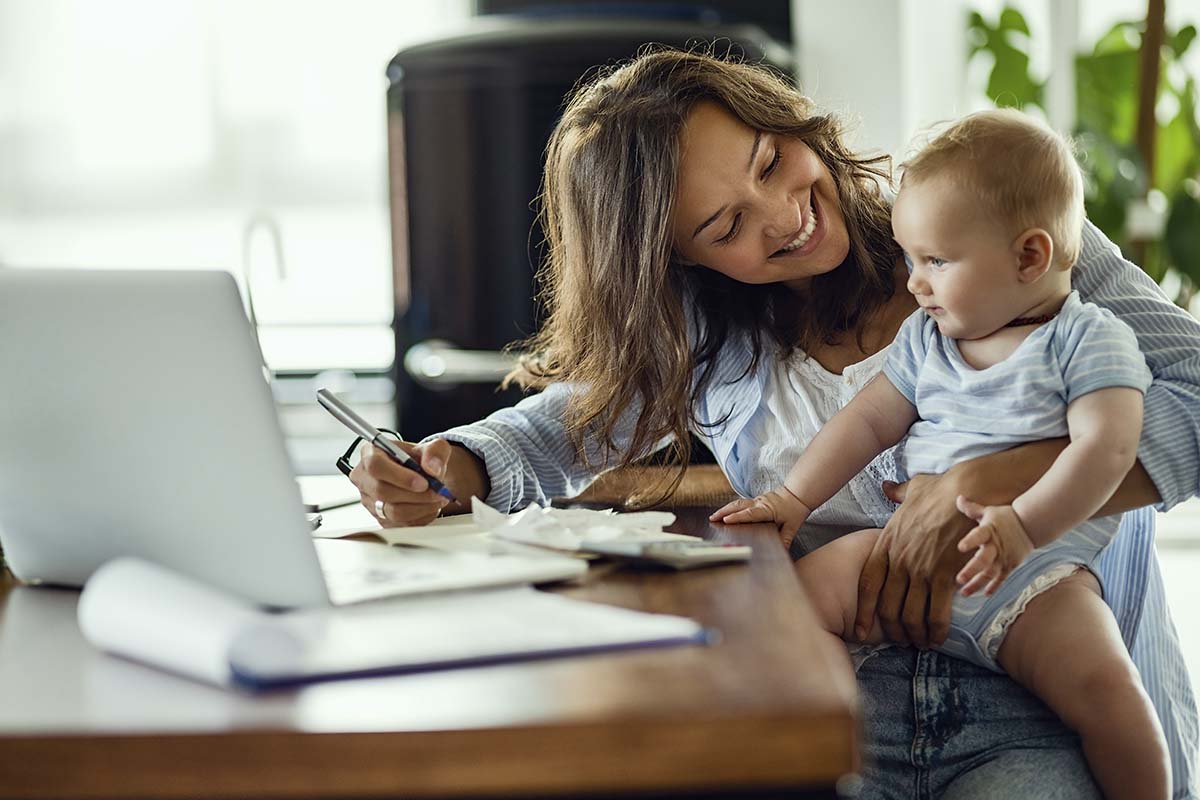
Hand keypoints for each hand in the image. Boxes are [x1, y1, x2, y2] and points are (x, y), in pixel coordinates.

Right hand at [349, 438, 452, 526]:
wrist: (424, 476)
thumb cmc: (422, 459)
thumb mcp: (434, 447)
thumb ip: (435, 452)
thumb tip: (433, 468)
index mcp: (371, 453)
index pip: (375, 465)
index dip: (400, 476)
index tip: (424, 482)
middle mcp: (365, 477)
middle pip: (382, 491)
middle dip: (416, 494)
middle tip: (437, 492)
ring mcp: (370, 501)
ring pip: (393, 512)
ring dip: (421, 507)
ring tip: (438, 498)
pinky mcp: (380, 519)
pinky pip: (400, 524)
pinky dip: (421, 517)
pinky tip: (430, 506)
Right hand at [710, 487, 810, 546]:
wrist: (798, 494)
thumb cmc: (795, 509)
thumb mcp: (793, 526)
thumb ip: (786, 539)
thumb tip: (782, 551)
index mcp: (767, 509)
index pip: (750, 513)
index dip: (738, 517)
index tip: (726, 520)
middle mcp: (760, 503)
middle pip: (738, 505)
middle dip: (724, 512)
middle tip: (712, 518)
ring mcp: (757, 500)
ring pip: (738, 503)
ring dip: (725, 509)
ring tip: (714, 517)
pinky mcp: (756, 500)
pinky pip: (741, 503)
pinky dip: (731, 508)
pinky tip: (725, 513)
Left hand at [854, 474, 972, 648]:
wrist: (968, 491)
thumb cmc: (941, 490)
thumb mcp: (911, 490)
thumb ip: (897, 494)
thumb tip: (887, 487)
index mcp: (886, 544)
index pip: (867, 585)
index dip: (864, 612)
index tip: (861, 630)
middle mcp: (899, 560)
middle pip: (887, 607)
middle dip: (892, 630)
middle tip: (901, 641)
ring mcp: (920, 569)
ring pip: (910, 615)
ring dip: (915, 635)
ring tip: (921, 644)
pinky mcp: (945, 575)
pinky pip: (937, 612)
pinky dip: (936, 630)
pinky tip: (939, 637)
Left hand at [954, 496, 1034, 596]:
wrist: (1031, 525)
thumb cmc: (1006, 517)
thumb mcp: (988, 511)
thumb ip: (972, 508)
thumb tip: (958, 498)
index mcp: (989, 530)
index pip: (978, 535)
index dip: (970, 541)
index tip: (960, 547)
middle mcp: (996, 546)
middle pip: (984, 560)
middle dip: (971, 570)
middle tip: (959, 579)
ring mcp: (1004, 557)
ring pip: (990, 573)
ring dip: (977, 583)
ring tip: (964, 592)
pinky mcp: (1010, 565)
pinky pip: (1001, 578)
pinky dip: (994, 586)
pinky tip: (984, 594)